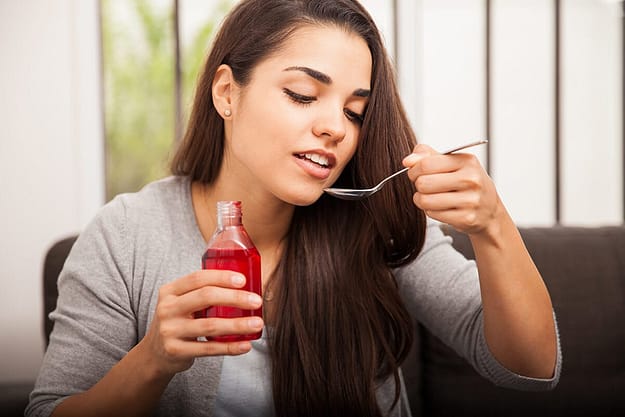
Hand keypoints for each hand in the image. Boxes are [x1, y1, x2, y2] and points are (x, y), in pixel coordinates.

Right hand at [138, 270, 263, 377]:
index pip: (197, 278)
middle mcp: (167, 308)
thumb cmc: (178, 322)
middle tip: (257, 301)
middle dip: (235, 298)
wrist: (154, 354)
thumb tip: (243, 287)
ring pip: (210, 325)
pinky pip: (208, 348)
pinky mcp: (176, 351)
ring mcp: (170, 330)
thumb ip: (200, 293)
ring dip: (238, 325)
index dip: (222, 277)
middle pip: (206, 297)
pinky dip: (230, 347)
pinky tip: (246, 345)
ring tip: (257, 323)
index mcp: (169, 291)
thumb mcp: (180, 303)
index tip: (243, 280)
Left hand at [402, 143, 501, 234]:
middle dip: (418, 185)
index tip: (415, 173)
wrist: (489, 211)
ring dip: (422, 199)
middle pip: (423, 183)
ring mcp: (470, 200)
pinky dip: (430, 211)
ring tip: (431, 197)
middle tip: (426, 186)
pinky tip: (440, 207)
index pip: (426, 164)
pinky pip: (432, 214)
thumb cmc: (468, 184)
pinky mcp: (466, 218)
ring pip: (425, 200)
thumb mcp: (452, 163)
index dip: (414, 170)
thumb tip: (408, 160)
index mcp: (467, 161)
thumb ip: (427, 156)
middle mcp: (471, 179)